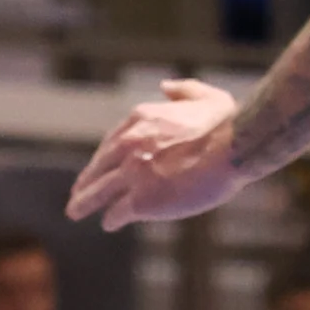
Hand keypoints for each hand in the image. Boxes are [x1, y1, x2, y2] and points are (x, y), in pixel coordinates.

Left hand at [68, 78, 252, 228]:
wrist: (234, 148)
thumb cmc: (227, 124)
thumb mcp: (206, 96)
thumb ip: (185, 90)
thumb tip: (166, 86)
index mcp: (140, 119)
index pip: (112, 142)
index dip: (106, 157)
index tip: (101, 166)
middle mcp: (128, 145)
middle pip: (98, 167)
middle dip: (86, 181)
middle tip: (77, 193)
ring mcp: (131, 174)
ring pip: (96, 192)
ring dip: (84, 202)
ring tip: (76, 211)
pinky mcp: (140, 200)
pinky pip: (116, 213)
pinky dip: (111, 219)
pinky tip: (110, 223)